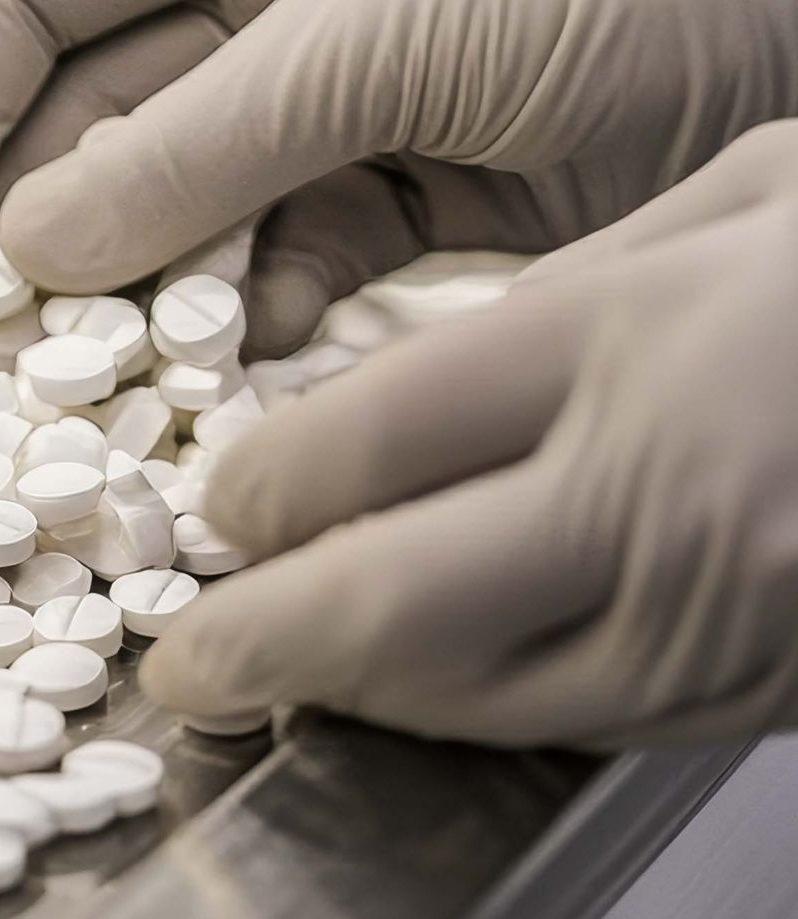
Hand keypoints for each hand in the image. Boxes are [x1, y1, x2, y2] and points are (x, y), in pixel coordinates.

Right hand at [0, 0, 797, 353]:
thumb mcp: (402, 30)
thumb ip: (207, 139)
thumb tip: (28, 245)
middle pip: (72, 118)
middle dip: (10, 235)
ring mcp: (321, 113)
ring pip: (154, 220)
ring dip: (114, 306)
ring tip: (79, 389)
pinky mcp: (381, 213)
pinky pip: (257, 282)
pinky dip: (226, 339)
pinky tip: (219, 384)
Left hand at [139, 123, 797, 747]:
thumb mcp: (752, 191)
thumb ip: (566, 278)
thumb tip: (416, 369)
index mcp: (628, 335)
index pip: (360, 445)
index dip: (256, 490)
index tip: (218, 501)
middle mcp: (661, 487)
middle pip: (379, 605)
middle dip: (249, 643)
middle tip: (180, 667)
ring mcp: (717, 609)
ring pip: (467, 699)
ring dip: (353, 695)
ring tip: (281, 678)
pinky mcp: (761, 691)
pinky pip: (577, 727)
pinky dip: (481, 709)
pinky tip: (433, 684)